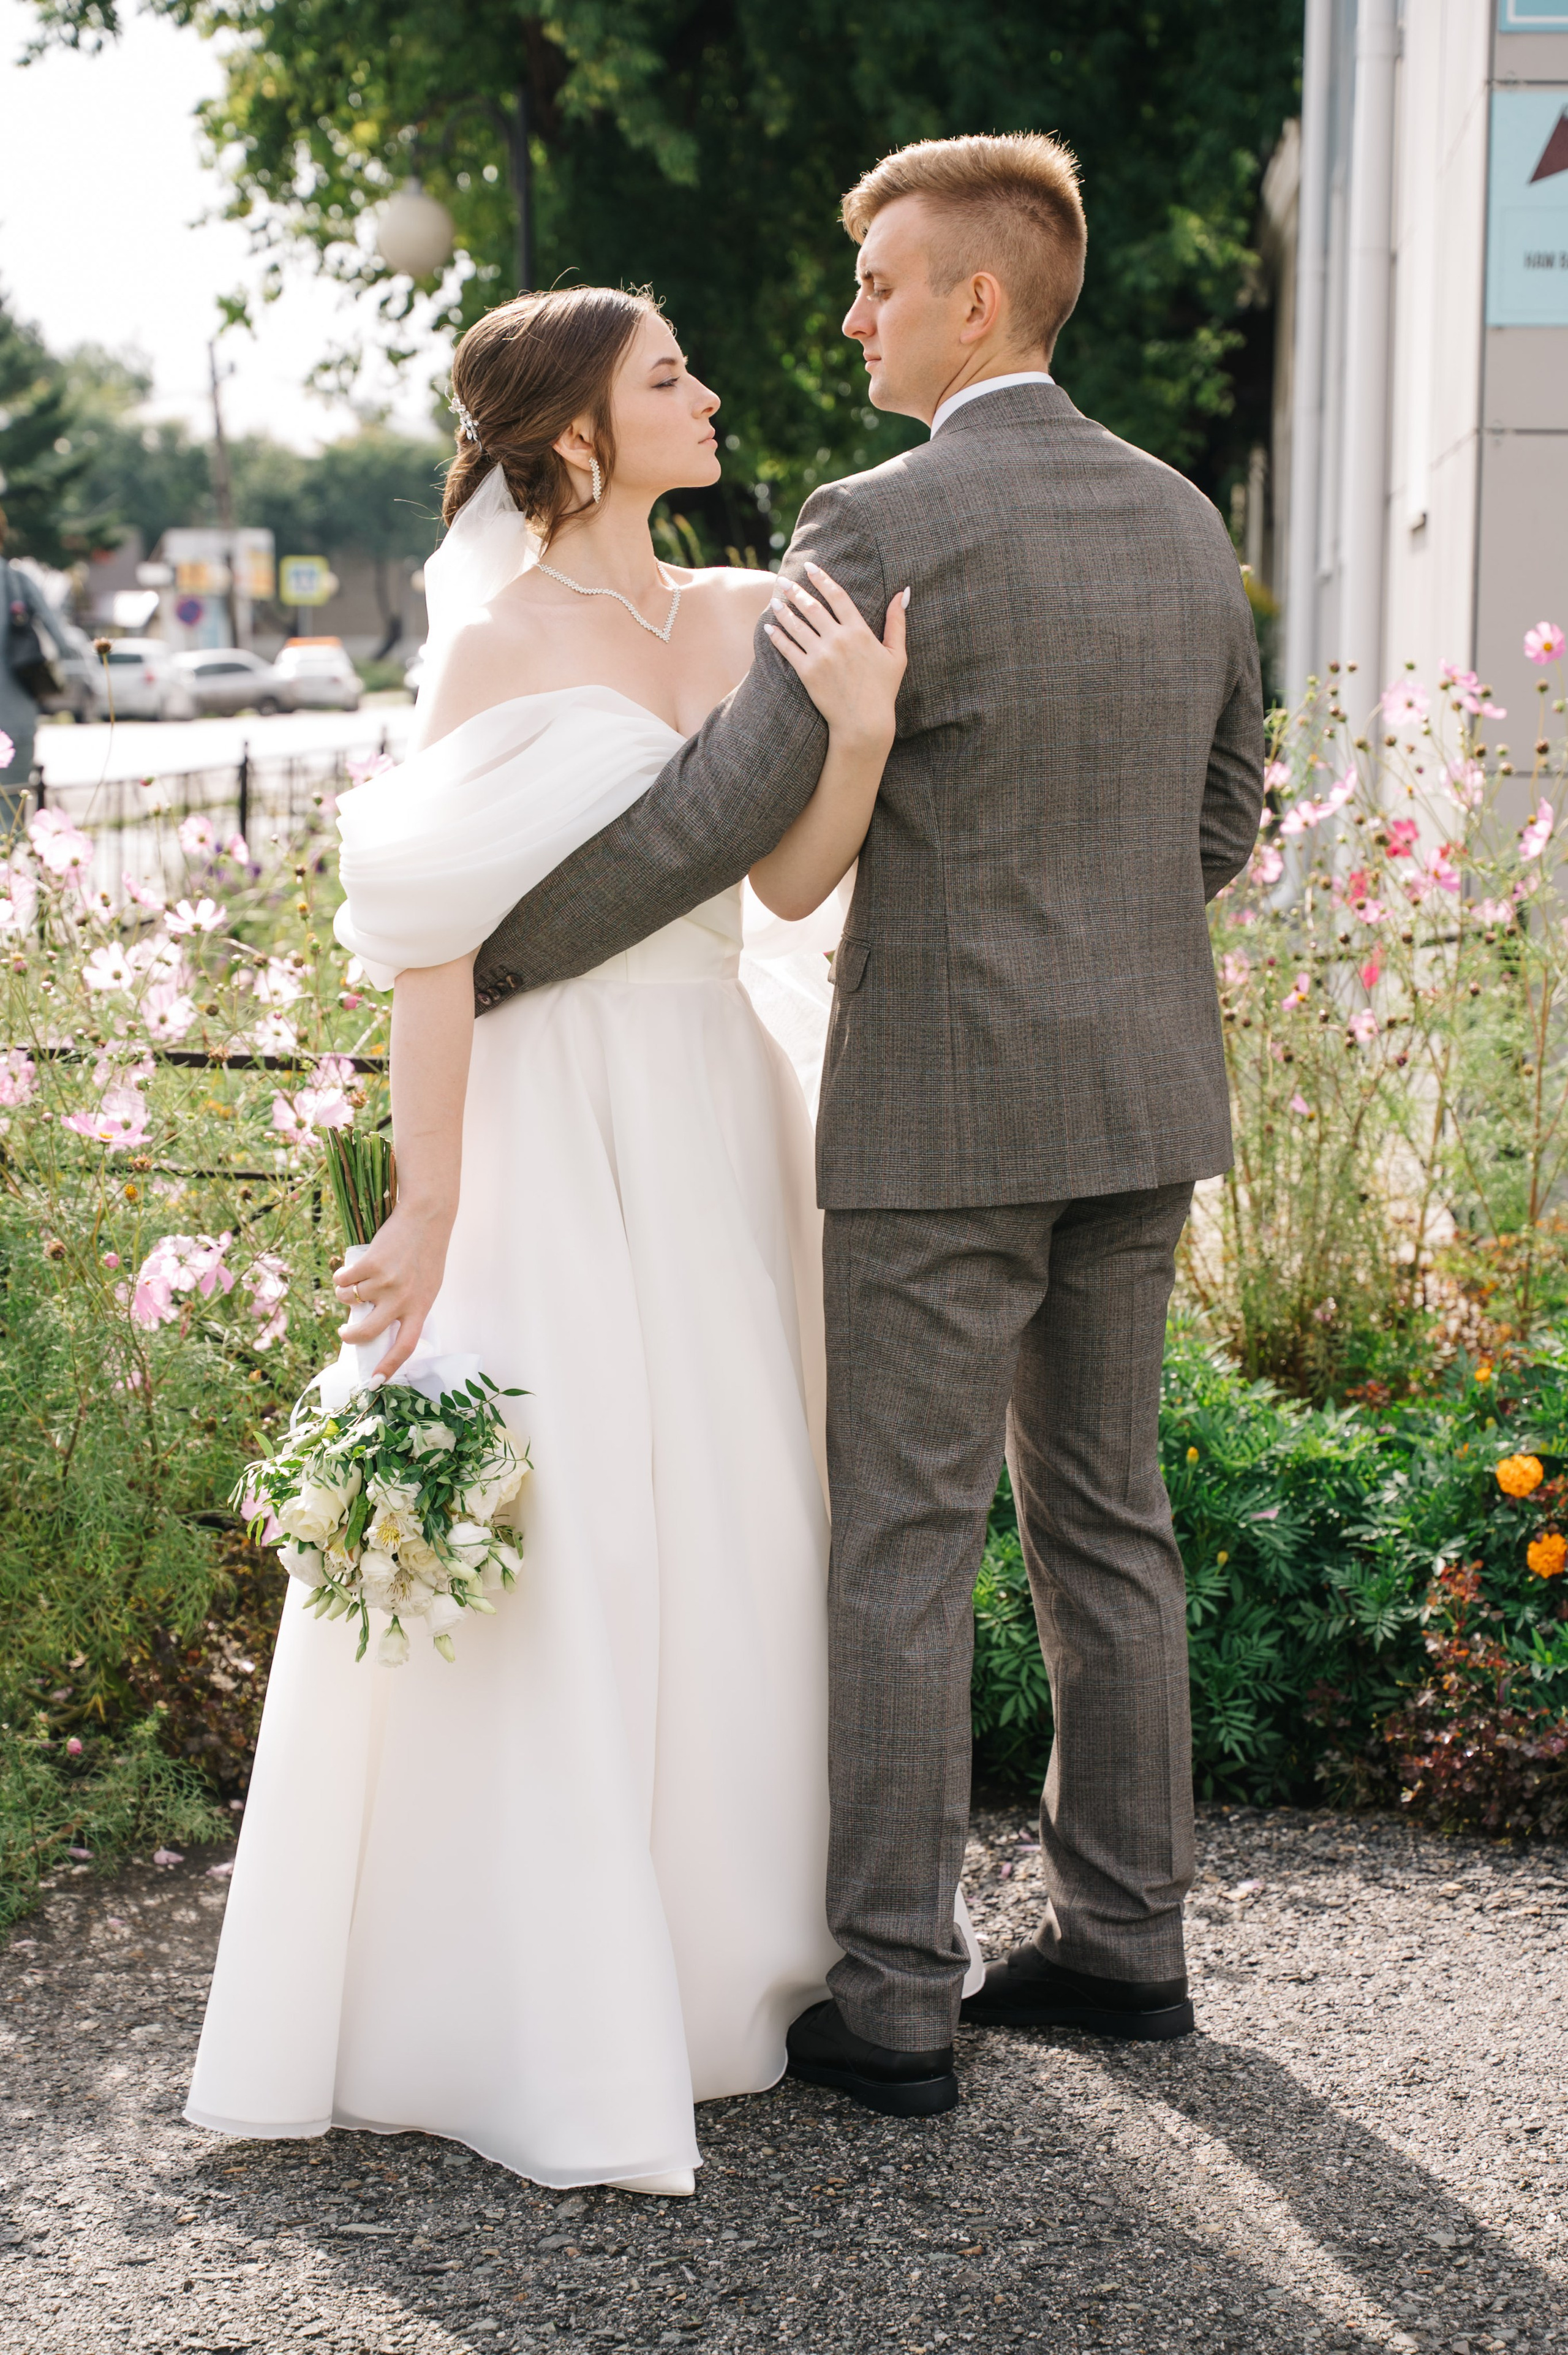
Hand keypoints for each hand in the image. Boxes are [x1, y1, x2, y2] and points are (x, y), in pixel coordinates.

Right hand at [331, 1201, 452, 1378]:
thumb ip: (409, 1306)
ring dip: (344, 1294)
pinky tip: (349, 1270)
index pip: (406, 1346)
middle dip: (350, 1336)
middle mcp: (403, 1299)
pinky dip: (340, 1277)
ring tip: (354, 1284)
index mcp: (420, 1307)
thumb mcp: (427, 1285)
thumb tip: (382, 1327)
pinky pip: (343, 1279)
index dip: (389, 1367)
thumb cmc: (426, 1253)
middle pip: (368, 1332)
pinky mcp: (370, 1264)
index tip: (375, 1383)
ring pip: (349, 1300)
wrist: (426, 1217)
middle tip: (344, 1332)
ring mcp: (386, 1282)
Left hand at [764, 563, 906, 748]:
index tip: (810, 567)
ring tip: (775, 600)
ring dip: (784, 610)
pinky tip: (770, 627)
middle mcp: (838, 639)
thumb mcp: (896, 655)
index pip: (837, 596)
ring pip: (797, 625)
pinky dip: (777, 636)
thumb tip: (903, 594)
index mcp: (859, 631)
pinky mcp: (807, 672)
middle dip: (795, 590)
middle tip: (783, 579)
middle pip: (812, 607)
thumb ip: (897, 622)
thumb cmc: (883, 690)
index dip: (822, 579)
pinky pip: (788, 649)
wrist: (864, 723)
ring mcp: (821, 655)